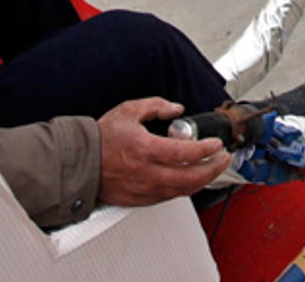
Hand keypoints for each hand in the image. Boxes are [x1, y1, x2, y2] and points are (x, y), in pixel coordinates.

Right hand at [96, 98, 229, 205]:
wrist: (81, 162)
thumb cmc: (102, 138)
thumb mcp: (128, 110)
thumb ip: (156, 106)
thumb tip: (177, 109)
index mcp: (145, 149)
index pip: (185, 153)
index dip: (206, 149)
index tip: (216, 144)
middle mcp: (147, 173)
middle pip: (190, 177)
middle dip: (213, 168)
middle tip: (223, 159)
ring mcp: (145, 189)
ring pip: (183, 190)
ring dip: (203, 180)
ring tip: (213, 168)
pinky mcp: (141, 199)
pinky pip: (170, 196)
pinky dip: (185, 188)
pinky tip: (192, 179)